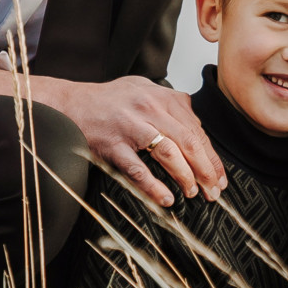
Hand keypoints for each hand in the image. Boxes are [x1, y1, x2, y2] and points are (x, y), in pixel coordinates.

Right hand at [0, 69, 223, 206]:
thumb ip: (170, 101)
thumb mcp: (142, 89)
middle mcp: (150, 108)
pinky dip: (154, 186)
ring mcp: (131, 126)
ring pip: (169, 153)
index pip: (197, 130)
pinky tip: (166, 198)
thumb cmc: (106, 101)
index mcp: (162, 96)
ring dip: (186, 177)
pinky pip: (137, 168)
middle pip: (190, 142)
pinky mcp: (112, 144)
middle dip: (206, 170)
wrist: (68, 104)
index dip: (212, 156)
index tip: (220, 177)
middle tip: (214, 191)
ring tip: (193, 194)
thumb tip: (194, 119)